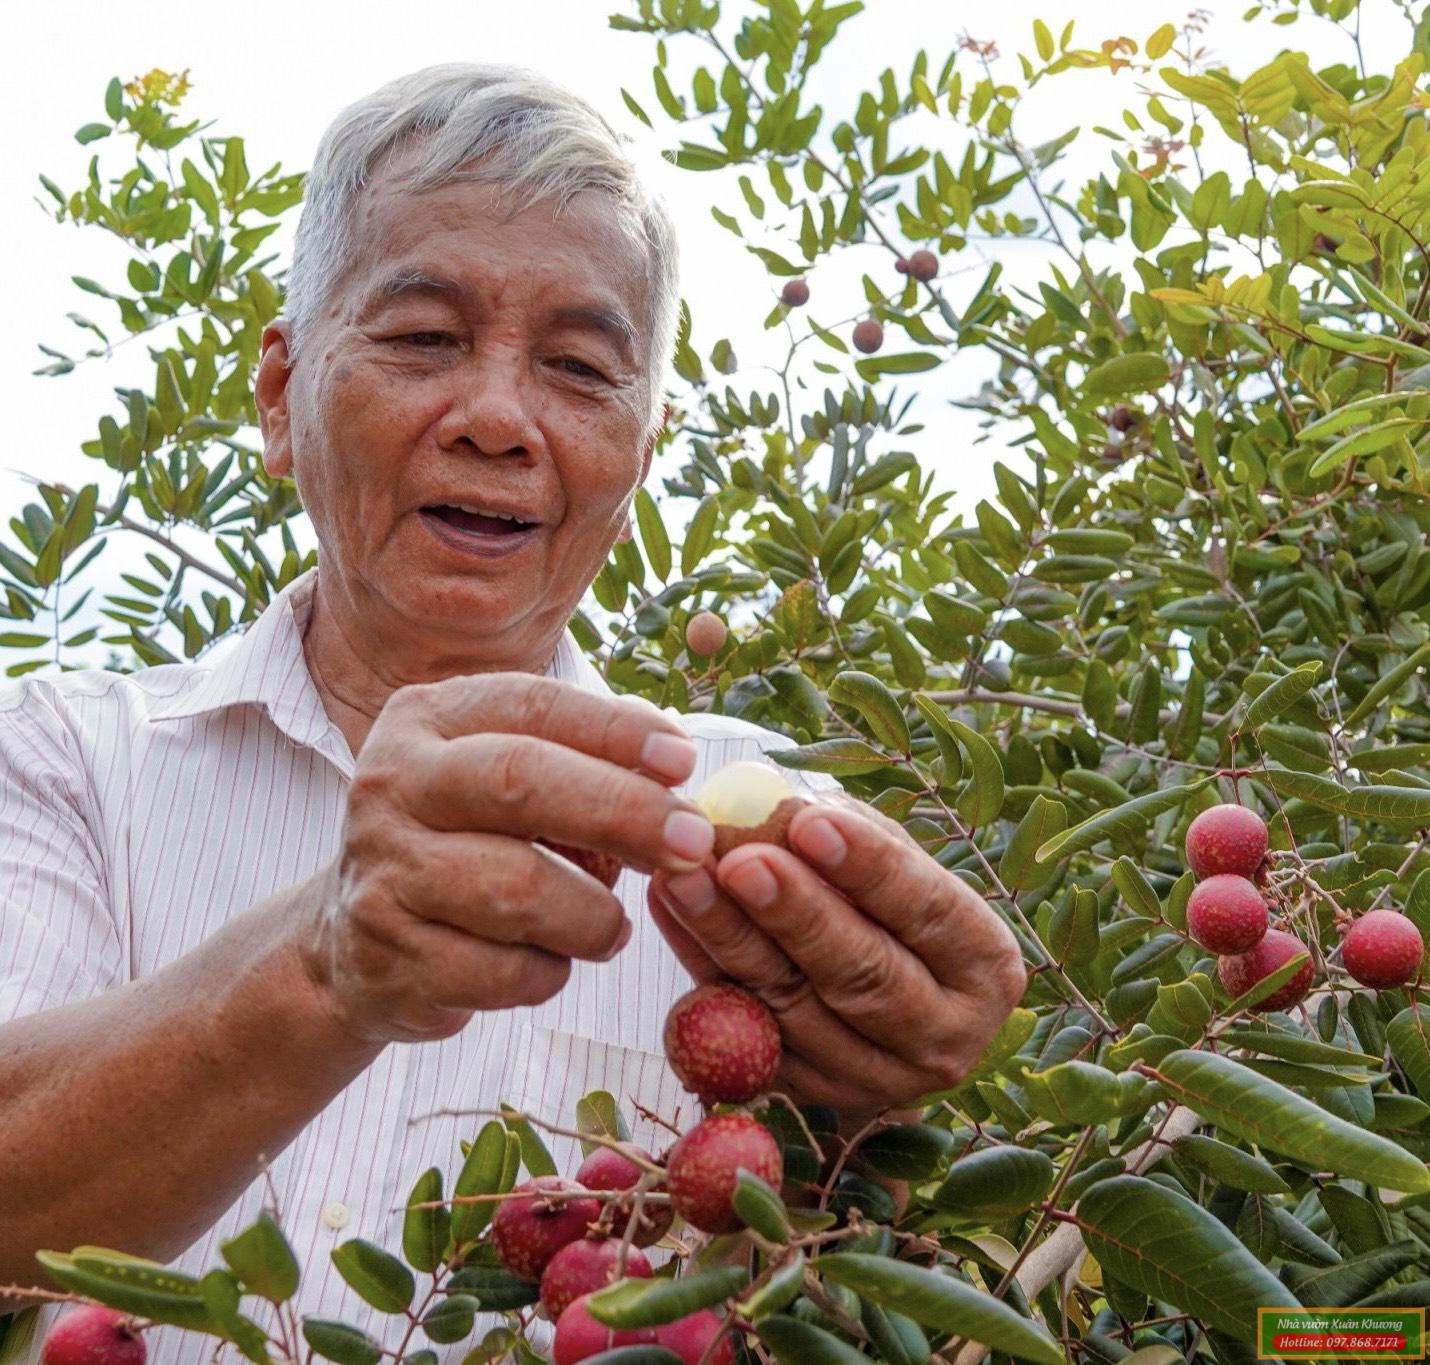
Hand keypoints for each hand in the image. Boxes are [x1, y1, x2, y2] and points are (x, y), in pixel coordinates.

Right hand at [302, 675, 714, 1042]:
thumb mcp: (511, 782)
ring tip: (609, 926)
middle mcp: (391, 784)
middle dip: (622, 810)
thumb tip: (676, 767)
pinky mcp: (387, 957)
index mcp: (428, 720)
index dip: (615, 730)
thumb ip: (586, 763)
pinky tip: (548, 962)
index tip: (684, 761)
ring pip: (518, 888)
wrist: (356, 942)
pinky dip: (551, 972)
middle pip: (521, 781)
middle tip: (693, 842)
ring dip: (592, 915)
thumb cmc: (467, 844)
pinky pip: (504, 971)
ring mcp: (381, 872)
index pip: (533, 706)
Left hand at [648, 794, 1026, 1114]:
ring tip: (683, 876)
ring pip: (793, 1008)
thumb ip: (845, 834)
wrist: (878, 1000)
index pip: (929, 911)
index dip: (869, 868)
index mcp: (984, 967)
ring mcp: (875, 1080)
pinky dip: (700, 967)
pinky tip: (669, 909)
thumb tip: (776, 802)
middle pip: (863, 976)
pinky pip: (744, 1033)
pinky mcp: (808, 1096)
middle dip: (796, 914)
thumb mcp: (891, 863)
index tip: (809, 823)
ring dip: (730, 938)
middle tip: (738, 860)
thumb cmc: (886, 906)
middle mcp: (944, 1037)